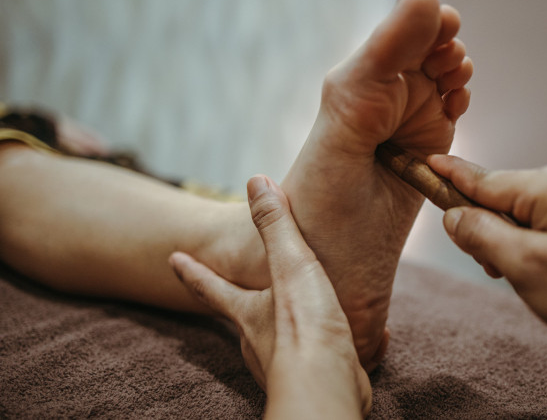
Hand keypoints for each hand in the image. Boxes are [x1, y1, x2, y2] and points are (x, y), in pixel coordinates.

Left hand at [170, 175, 370, 418]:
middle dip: (237, 303)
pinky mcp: (316, 378)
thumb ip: (276, 225)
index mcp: (248, 312)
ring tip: (293, 316)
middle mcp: (260, 341)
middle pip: (240, 317)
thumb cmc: (305, 329)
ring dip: (283, 327)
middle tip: (230, 292)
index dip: (192, 272)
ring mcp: (284, 364)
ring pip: (277, 341)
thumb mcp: (291, 267)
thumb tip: (255, 181)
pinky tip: (353, 342)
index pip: (210, 287)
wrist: (328, 388)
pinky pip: (320, 357)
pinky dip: (334, 344)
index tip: (172, 259)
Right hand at [428, 155, 546, 365]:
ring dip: (504, 242)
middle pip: (497, 196)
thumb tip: (452, 215)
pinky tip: (532, 270)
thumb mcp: (524, 266)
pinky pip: (533, 221)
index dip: (448, 176)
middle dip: (484, 229)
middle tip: (494, 269)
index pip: (483, 179)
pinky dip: (522, 244)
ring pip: (513, 212)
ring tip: (519, 276)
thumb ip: (481, 235)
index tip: (421, 162)